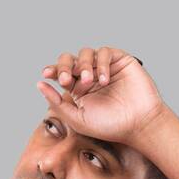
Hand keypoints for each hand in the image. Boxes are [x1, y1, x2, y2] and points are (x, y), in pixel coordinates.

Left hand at [35, 47, 166, 144]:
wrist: (138, 124)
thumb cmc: (109, 126)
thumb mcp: (77, 118)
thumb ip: (57, 103)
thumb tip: (39, 84)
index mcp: (78, 88)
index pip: (61, 73)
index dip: (53, 70)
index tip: (47, 74)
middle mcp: (90, 75)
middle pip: (70, 59)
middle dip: (65, 66)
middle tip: (67, 79)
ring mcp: (105, 67)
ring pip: (86, 53)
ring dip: (84, 65)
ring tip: (89, 81)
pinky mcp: (120, 60)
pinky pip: (105, 52)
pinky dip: (101, 63)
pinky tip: (104, 79)